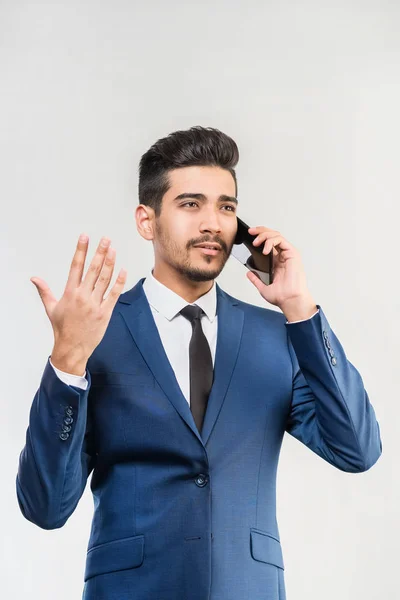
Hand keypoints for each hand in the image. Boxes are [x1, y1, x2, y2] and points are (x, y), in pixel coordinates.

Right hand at [30, 234, 126, 374]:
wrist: (72, 348)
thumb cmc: (62, 328)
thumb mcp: (51, 308)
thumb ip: (44, 291)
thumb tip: (34, 278)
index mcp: (70, 293)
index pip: (75, 266)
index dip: (81, 250)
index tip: (85, 237)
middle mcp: (83, 296)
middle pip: (93, 270)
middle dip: (100, 252)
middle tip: (106, 239)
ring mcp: (95, 304)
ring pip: (105, 279)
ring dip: (110, 263)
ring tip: (113, 250)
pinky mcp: (105, 313)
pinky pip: (114, 294)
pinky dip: (119, 282)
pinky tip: (122, 270)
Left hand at [246, 226, 316, 319]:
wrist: (290, 300)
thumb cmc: (282, 296)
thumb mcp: (263, 287)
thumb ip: (256, 279)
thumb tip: (249, 273)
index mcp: (278, 262)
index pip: (269, 243)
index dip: (260, 237)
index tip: (250, 236)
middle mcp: (284, 256)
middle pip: (273, 236)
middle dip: (261, 231)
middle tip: (251, 232)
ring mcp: (288, 254)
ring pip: (276, 235)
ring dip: (264, 236)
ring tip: (256, 243)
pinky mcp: (293, 254)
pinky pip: (281, 240)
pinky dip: (271, 242)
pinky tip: (265, 249)